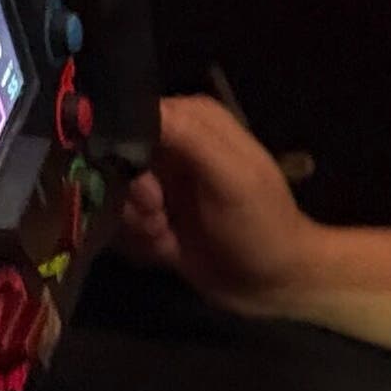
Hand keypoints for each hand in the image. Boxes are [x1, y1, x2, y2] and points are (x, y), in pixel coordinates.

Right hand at [116, 95, 323, 314]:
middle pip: (117, 159)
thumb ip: (187, 136)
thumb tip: (129, 106)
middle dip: (133, 196)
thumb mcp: (230, 176)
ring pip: (116, 194)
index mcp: (194, 119)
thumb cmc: (261, 225)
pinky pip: (122, 222)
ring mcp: (162, 182)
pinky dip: (141, 240)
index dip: (129, 152)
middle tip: (159, 218)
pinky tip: (168, 250)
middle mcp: (173, 144)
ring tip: (168, 237)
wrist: (274, 284)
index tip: (148, 190)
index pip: (134, 115)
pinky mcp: (155, 215)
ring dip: (137, 224)